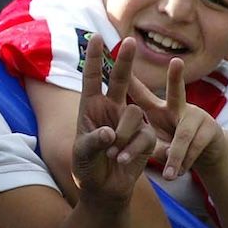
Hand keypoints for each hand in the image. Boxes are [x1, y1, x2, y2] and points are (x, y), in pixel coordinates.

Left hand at [71, 37, 152, 206]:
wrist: (105, 189)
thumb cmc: (87, 168)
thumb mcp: (82, 155)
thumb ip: (92, 141)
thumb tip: (110, 132)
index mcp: (91, 107)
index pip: (93, 79)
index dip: (94, 59)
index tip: (96, 37)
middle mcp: (111, 109)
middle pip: (121, 80)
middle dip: (126, 61)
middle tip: (131, 42)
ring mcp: (130, 122)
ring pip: (134, 114)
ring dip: (123, 135)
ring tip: (112, 154)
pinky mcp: (145, 137)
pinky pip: (144, 136)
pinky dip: (132, 149)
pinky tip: (121, 161)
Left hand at [128, 60, 227, 178]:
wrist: (204, 158)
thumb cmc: (170, 147)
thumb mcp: (151, 146)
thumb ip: (136, 143)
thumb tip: (115, 142)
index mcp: (157, 109)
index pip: (141, 93)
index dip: (132, 79)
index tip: (123, 52)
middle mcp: (177, 107)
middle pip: (177, 91)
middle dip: (176, 77)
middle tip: (177, 61)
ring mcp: (196, 116)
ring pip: (183, 136)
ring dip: (175, 156)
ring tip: (168, 175)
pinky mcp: (211, 130)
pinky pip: (195, 148)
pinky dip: (185, 163)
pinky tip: (178, 173)